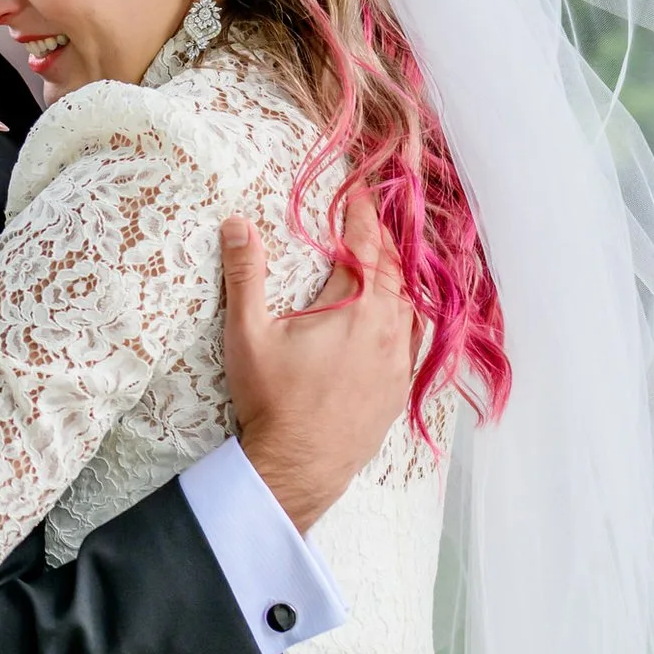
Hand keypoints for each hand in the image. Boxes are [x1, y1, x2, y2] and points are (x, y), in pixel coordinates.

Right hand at [222, 195, 417, 530]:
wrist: (299, 465)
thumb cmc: (271, 400)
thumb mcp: (247, 335)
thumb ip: (244, 276)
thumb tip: (237, 224)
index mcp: (355, 308)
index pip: (365, 245)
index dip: (362, 212)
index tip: (359, 188)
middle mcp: (387, 329)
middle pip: (395, 269)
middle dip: (382, 238)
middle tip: (371, 216)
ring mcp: (399, 360)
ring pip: (412, 302)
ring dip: (400, 274)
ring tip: (389, 257)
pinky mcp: (399, 387)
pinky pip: (417, 337)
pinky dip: (410, 312)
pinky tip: (401, 315)